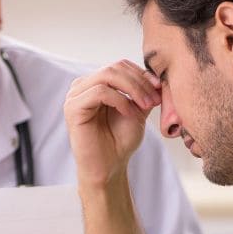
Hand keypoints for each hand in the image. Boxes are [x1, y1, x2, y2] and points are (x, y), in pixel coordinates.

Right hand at [64, 59, 161, 186]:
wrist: (110, 167)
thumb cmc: (120, 141)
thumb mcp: (138, 110)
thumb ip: (144, 91)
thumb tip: (156, 75)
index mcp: (95, 84)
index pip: (119, 66)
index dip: (141, 74)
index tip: (159, 88)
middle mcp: (82, 86)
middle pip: (114, 68)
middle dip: (139, 82)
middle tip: (154, 99)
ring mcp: (75, 96)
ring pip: (107, 76)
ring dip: (133, 89)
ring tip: (146, 106)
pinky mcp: (73, 108)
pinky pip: (99, 92)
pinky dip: (120, 100)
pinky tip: (129, 113)